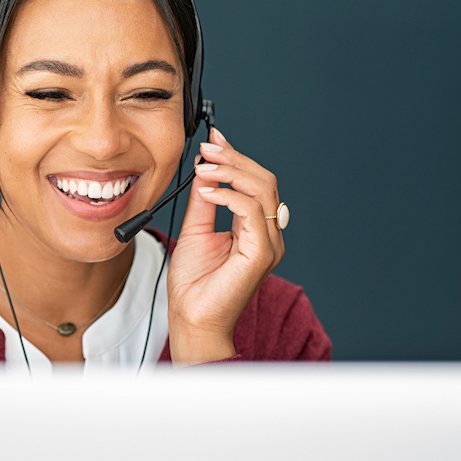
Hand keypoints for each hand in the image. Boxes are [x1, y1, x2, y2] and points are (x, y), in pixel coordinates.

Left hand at [166, 128, 284, 363]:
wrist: (192, 320)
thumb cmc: (194, 284)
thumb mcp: (195, 230)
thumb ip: (203, 201)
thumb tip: (204, 170)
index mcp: (255, 228)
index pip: (254, 183)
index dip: (235, 157)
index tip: (213, 140)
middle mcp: (268, 234)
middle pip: (263, 180)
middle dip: (234, 159)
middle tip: (208, 148)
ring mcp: (269, 243)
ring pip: (262, 190)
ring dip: (230, 172)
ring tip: (205, 167)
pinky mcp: (262, 253)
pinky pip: (252, 212)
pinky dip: (229, 195)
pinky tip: (207, 191)